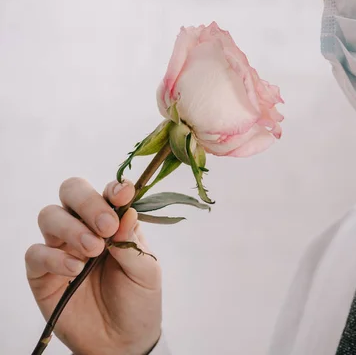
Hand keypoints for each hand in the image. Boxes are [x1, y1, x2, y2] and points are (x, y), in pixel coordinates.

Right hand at [26, 178, 161, 354]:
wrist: (122, 341)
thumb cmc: (138, 301)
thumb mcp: (147, 271)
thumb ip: (134, 242)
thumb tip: (126, 212)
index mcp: (114, 222)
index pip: (108, 192)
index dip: (114, 188)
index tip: (123, 194)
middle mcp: (85, 228)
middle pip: (72, 192)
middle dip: (88, 202)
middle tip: (106, 226)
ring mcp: (62, 248)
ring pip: (50, 216)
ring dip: (72, 228)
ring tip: (93, 251)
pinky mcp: (42, 273)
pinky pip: (36, 252)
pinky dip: (55, 257)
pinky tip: (75, 270)